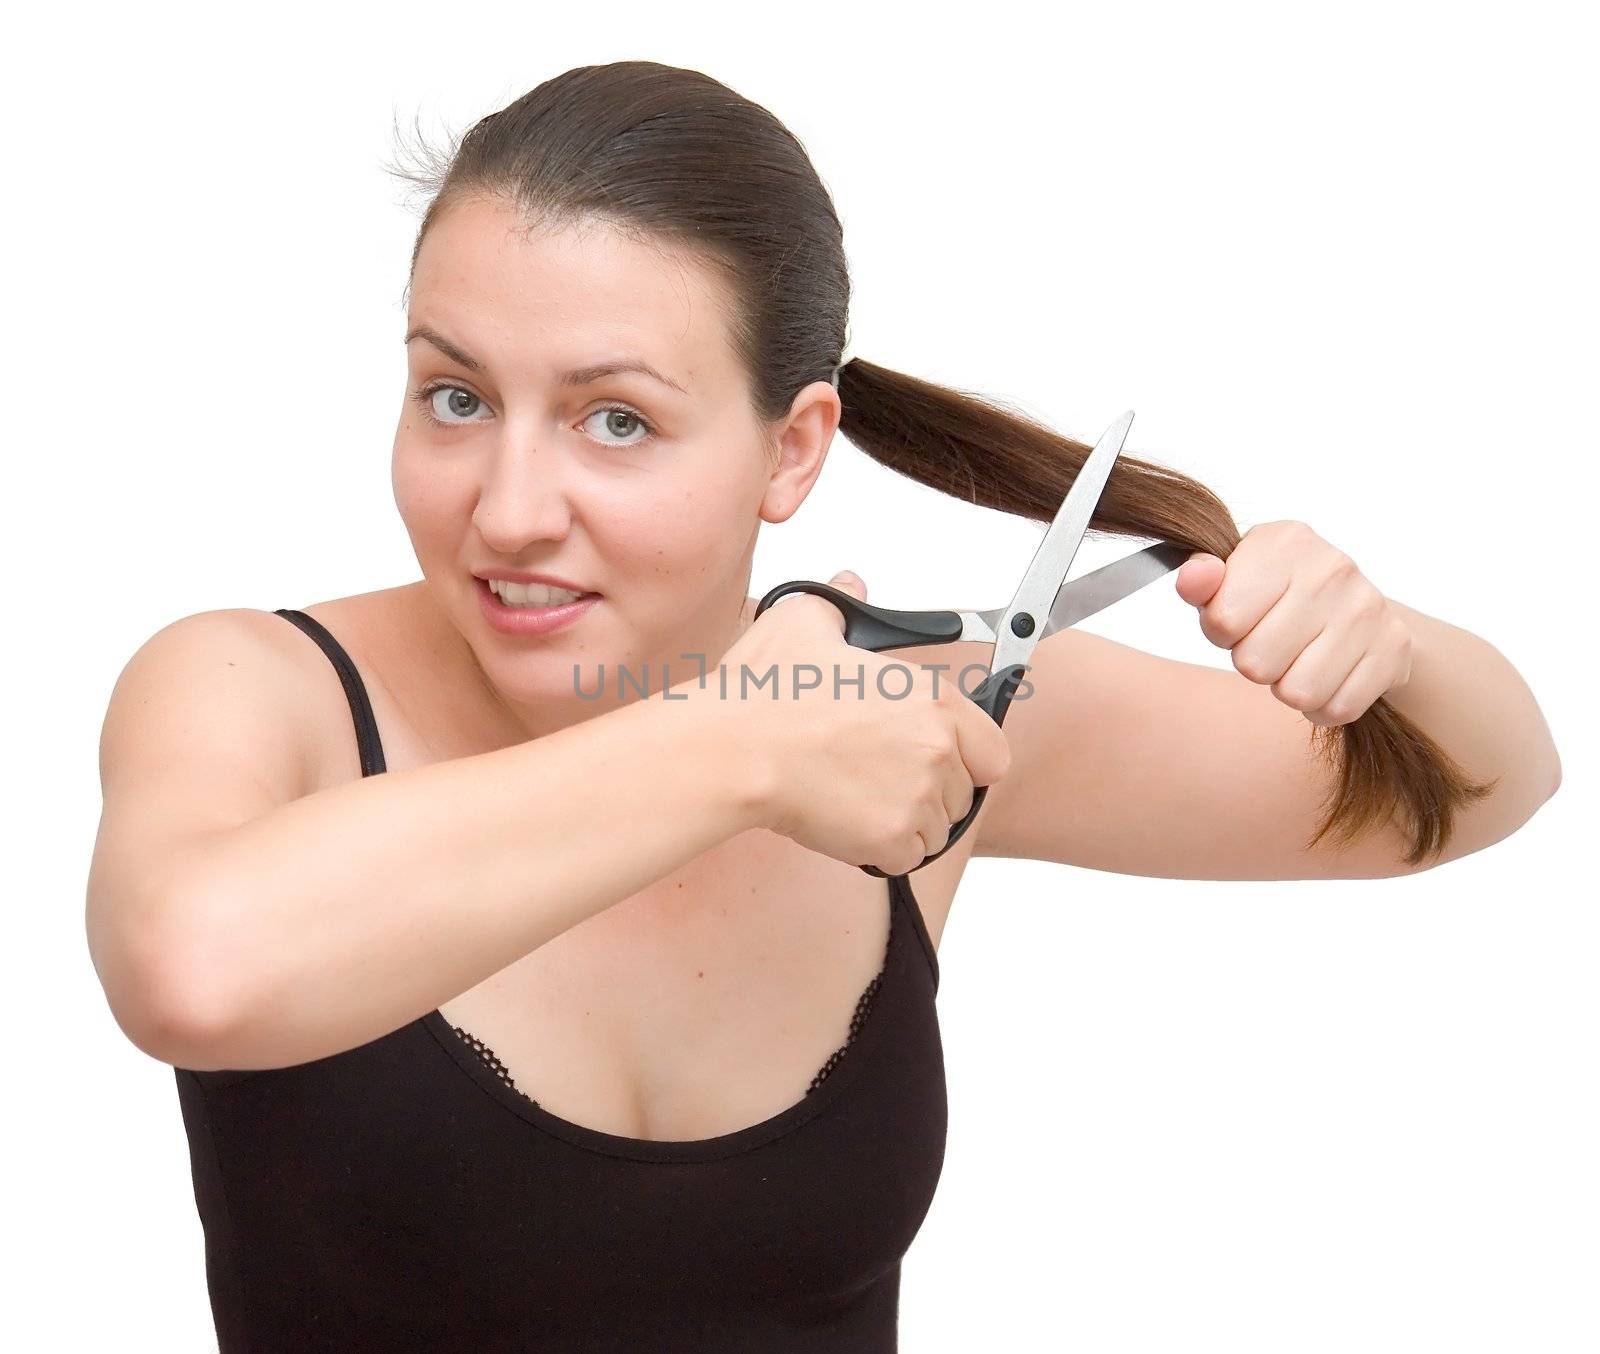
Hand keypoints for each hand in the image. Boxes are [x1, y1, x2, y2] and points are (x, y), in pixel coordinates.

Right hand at [717, 569, 1010, 873]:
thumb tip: (850, 585)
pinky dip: (881, 849)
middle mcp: (937, 751)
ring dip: (903, 820)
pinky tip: (846, 820)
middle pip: (963, 794)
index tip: (942, 759)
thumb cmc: (768, 693)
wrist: (735, 751)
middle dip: (929, 790)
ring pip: (934, 829)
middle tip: (880, 775)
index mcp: (934, 701)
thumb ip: (841, 603)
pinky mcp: (890, 840)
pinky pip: (904, 856)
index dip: (968, 757)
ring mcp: (916, 800)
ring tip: (855, 795)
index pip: (993, 750)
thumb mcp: (805, 622)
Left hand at [1174, 520, 1413, 727]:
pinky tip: (1327, 674)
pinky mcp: (1394, 648)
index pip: (1222, 621)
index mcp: (1284, 542)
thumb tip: (1193, 578)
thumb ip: (1201, 581)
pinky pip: (1337, 709)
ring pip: (1297, 693)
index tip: (1240, 620)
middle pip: (1255, 664)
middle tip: (1273, 643)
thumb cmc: (1275, 595)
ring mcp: (1368, 608)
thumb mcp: (1231, 579)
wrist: (1354, 605)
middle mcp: (1332, 568)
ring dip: (1289, 687)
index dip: (1221, 632)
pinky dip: (1324, 705)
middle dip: (1255, 663)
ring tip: (1298, 658)